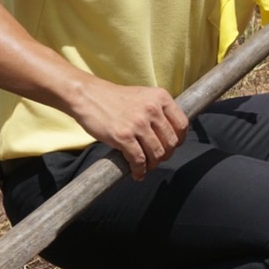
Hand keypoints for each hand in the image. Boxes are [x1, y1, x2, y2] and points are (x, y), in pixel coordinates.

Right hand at [70, 78, 187, 179]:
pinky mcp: (123, 136)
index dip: (179, 140)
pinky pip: (138, 159)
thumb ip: (158, 110)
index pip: (182, 125)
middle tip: (157, 158)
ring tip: (146, 167)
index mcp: (161, 97)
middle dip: (165, 154)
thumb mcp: (143, 96)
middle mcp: (152, 109)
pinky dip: (139, 170)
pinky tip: (137, 173)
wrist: (87, 95)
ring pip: (156, 153)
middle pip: (171, 142)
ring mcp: (138, 123)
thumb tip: (170, 134)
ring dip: (153, 164)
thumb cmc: (115, 98)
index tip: (173, 146)